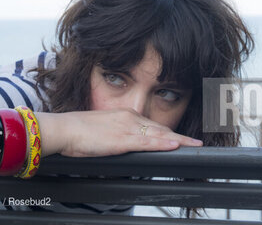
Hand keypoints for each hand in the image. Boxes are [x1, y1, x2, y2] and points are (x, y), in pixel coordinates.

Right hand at [40, 108, 202, 157]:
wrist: (64, 128)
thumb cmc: (80, 131)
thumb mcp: (104, 129)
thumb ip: (119, 135)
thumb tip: (126, 144)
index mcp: (126, 116)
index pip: (154, 125)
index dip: (170, 133)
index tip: (182, 138)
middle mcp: (131, 118)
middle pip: (161, 128)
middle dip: (180, 136)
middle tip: (197, 142)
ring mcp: (128, 128)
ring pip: (159, 134)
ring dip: (179, 140)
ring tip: (195, 145)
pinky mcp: (122, 139)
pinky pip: (147, 142)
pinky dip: (162, 144)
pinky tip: (174, 145)